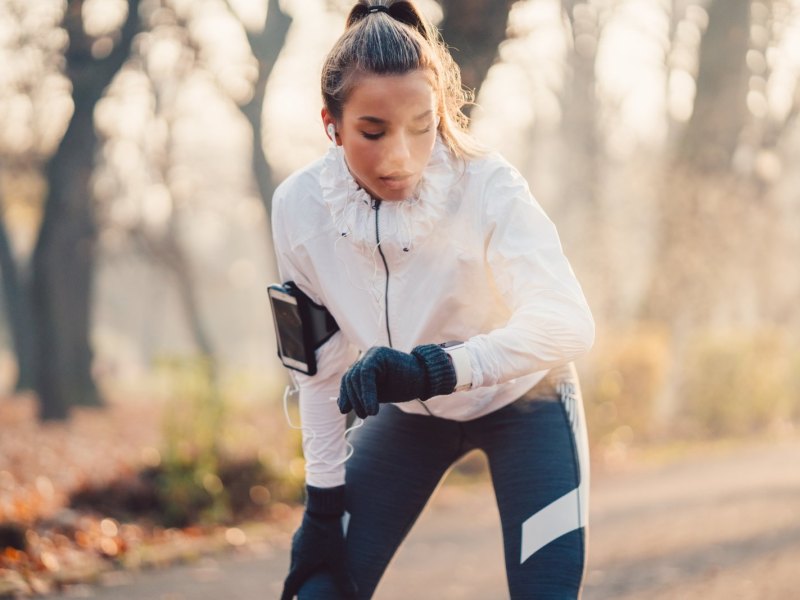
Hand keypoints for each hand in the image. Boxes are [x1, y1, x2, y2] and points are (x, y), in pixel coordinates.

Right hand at [280, 485, 355, 599]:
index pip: (290, 586)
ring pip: (297, 559)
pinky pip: (302, 547)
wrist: (322, 506)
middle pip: (294, 574)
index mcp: (301, 564)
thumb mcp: (338, 557)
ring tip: (310, 572)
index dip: (286, 597)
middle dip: (297, 584)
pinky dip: (306, 554)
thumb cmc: (329, 534)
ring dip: (302, 568)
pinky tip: (315, 551)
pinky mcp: (302, 531)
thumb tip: (353, 594)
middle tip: (302, 591)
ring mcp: (297, 542)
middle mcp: (295, 554)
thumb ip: (344, 577)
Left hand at [337, 344, 455, 418]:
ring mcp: (373, 353)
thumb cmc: (403, 385)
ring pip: (356, 376)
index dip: (345, 395)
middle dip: (354, 398)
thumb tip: (341, 404)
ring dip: (360, 398)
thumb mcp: (378, 393)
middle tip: (362, 415)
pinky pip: (366, 373)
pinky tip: (372, 408)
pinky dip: (367, 393)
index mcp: (366, 364)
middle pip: (351, 378)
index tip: (344, 409)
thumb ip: (361, 395)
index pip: (349, 379)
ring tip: (369, 413)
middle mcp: (368, 356)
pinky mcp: (380, 354)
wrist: (425, 377)